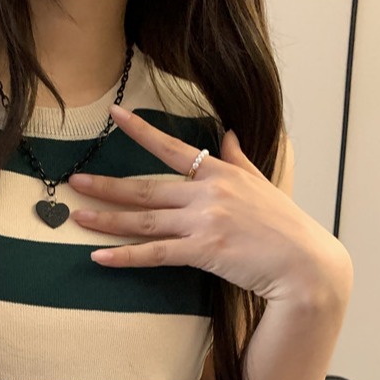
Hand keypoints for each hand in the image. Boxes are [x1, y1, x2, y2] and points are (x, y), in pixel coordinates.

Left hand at [69, 103, 350, 305]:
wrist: (304, 263)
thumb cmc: (284, 226)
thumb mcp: (262, 183)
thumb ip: (238, 159)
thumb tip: (227, 134)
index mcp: (219, 174)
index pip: (173, 148)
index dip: (141, 132)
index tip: (114, 115)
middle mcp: (207, 193)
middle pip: (147, 188)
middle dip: (107, 186)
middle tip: (75, 183)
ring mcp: (204, 222)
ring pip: (145, 220)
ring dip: (107, 219)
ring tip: (78, 217)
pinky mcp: (204, 252)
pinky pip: (156, 254)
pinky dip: (126, 256)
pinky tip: (100, 257)